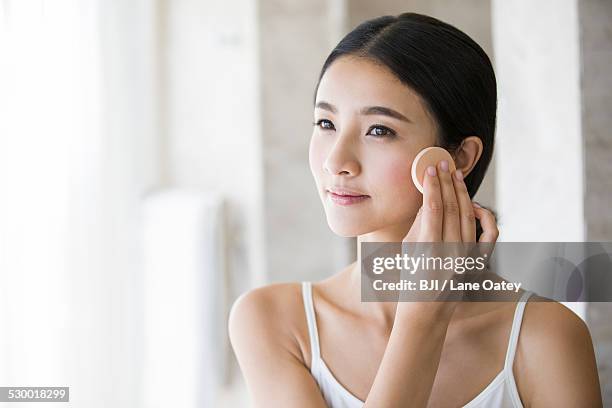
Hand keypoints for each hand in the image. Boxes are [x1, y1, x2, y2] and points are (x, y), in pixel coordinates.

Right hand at [399, 159, 498, 304]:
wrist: (426, 312)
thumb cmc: (411, 280)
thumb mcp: (408, 250)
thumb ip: (419, 224)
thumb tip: (428, 200)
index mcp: (430, 250)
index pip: (433, 207)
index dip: (432, 185)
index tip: (430, 169)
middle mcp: (452, 252)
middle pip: (452, 206)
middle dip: (448, 182)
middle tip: (444, 163)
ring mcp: (468, 256)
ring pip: (468, 214)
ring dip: (462, 192)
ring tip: (456, 175)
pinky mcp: (479, 260)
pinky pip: (489, 232)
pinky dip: (483, 215)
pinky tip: (472, 203)